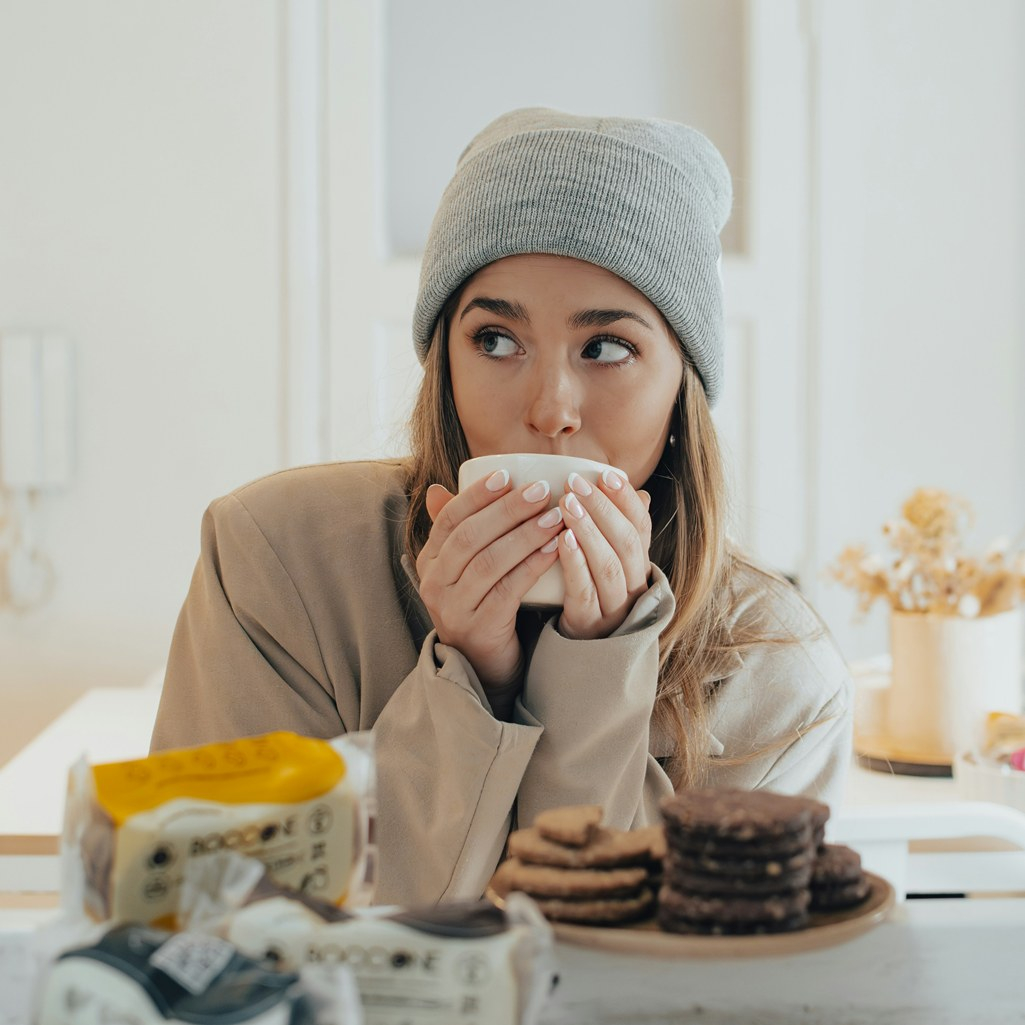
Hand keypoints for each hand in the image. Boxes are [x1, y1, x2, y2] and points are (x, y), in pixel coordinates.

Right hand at [415, 469, 562, 691]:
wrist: (483, 664)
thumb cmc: (480, 602)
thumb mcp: (462, 567)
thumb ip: (457, 529)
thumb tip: (436, 487)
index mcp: (429, 561)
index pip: (449, 518)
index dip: (477, 495)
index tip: (507, 475)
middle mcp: (434, 583)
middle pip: (469, 537)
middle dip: (507, 510)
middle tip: (541, 490)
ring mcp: (454, 608)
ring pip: (489, 562)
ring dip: (524, 535)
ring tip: (555, 516)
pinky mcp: (479, 628)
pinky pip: (508, 590)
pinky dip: (532, 566)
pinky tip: (554, 548)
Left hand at [555, 469, 652, 639]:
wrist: (578, 656)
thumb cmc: (592, 598)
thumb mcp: (610, 565)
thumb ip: (620, 532)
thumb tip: (641, 493)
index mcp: (639, 568)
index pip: (641, 528)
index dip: (625, 500)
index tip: (607, 474)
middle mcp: (633, 587)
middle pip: (625, 542)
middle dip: (603, 508)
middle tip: (577, 481)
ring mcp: (613, 609)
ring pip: (608, 565)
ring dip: (588, 529)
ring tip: (567, 502)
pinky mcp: (588, 625)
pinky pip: (585, 591)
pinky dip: (575, 563)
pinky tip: (561, 539)